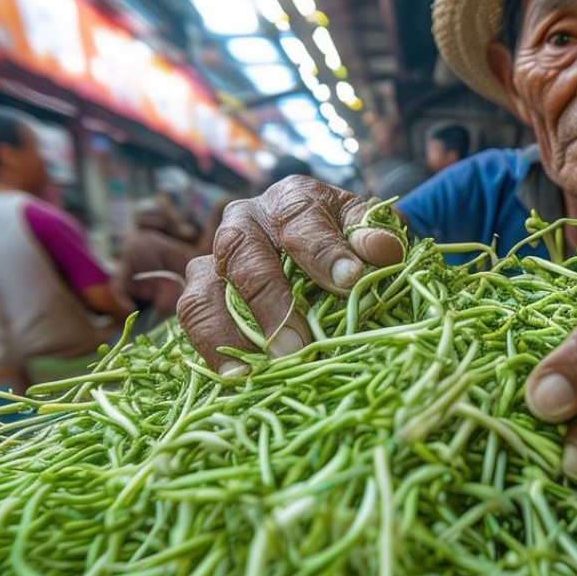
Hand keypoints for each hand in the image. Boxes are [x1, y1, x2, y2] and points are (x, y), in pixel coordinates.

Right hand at [176, 176, 404, 373]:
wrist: (324, 248)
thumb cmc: (346, 241)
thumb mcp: (367, 233)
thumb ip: (374, 237)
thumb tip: (383, 250)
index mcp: (291, 198)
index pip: (301, 218)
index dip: (323, 251)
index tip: (349, 280)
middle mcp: (246, 220)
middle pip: (243, 251)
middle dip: (271, 300)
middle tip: (298, 343)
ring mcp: (218, 255)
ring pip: (206, 286)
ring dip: (231, 330)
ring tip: (261, 366)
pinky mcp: (203, 287)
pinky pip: (194, 313)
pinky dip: (211, 346)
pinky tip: (236, 377)